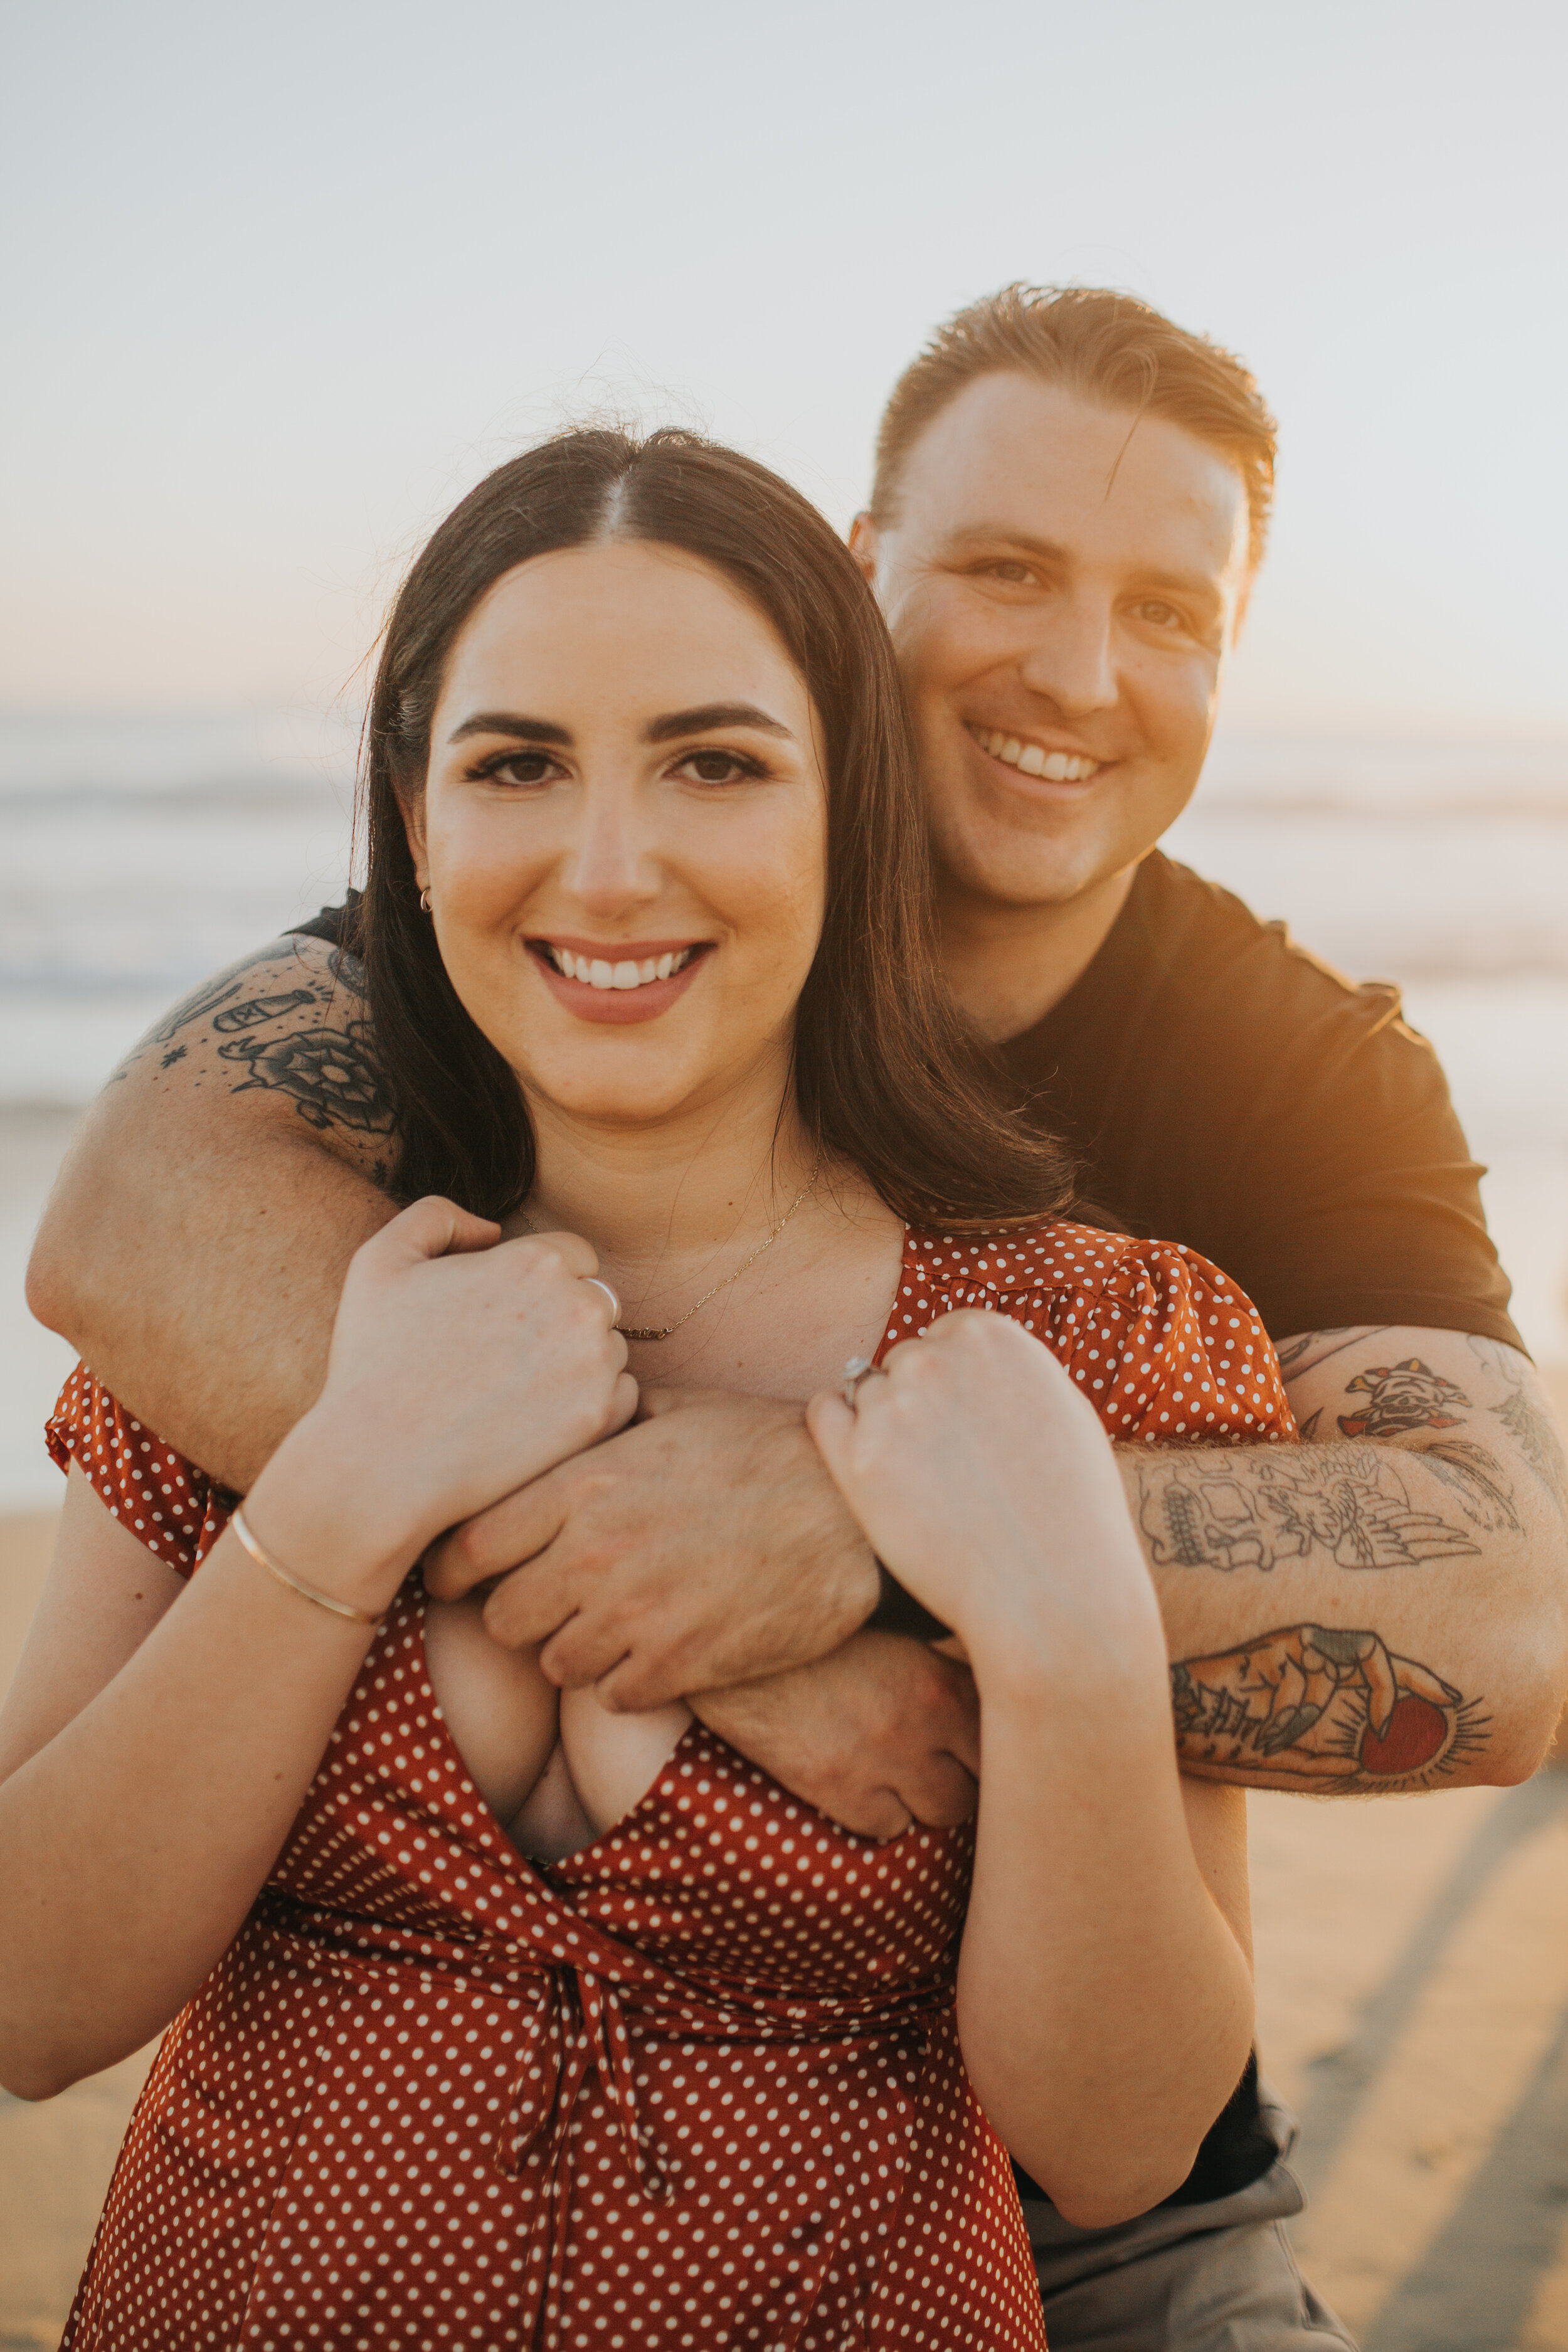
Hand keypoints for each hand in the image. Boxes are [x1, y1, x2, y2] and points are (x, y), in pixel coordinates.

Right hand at [252, 1200, 635, 1602]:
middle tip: (506, 1358)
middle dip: (562, 1320)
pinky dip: (593, 1405)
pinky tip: (540, 1420)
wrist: (377, 1464)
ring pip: (610, 1348)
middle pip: (597, 1299)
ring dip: (579, 1363)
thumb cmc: (373, 1361)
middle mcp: (578, 1304)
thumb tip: (492, 1231)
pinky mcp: (600, 1419)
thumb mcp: (381, 1261)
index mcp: (535, 1260)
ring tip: (516, 1392)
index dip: (539, 1284)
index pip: (574, 1255)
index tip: (502, 1317)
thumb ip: (438, 1218)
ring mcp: (594, 1364)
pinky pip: (622, 1396)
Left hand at [422, 1388, 880, 1710]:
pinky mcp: (680, 1666)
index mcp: (585, 1485)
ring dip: (572, 1648)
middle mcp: (596, 1555)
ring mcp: (637, 1618)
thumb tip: (562, 1412)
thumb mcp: (678, 1410)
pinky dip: (626, 1680)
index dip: (452, 1566)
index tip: (455, 1575)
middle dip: (518, 1610)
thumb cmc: (769, 1447)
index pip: (469, 1546)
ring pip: (554, 1664)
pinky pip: (613, 1697)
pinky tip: (654, 1649)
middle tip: (546, 1599)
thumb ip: (604, 1420)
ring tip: (609, 1623)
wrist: (856, 1513)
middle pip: (501, 1618)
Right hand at [692, 1632, 979, 1838]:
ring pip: (944, 1810)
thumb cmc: (820, 1623)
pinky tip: (866, 1780)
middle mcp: (923, 1721)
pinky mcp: (837, 1787)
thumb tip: (990, 1668)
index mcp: (943, 1675)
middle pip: (986, 1781)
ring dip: (931, 1795)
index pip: (1010, 1732)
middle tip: (952, 1761)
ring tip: (910, 1772)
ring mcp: (882, 1759)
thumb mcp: (895, 1623)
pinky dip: (882, 1810)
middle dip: (972, 1774)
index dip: (1002, 1740)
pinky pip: (889, 1826)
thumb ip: (944, 1655)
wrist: (740, 1631)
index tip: (990, 1740)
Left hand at [808, 1312, 1151, 1668]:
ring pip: (867, 1393)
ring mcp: (891, 1407)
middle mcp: (935, 1358)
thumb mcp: (1063, 1410)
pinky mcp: (856, 1460)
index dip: (958, 1381)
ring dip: (888, 1425)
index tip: (971, 1421)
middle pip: (906, 1363)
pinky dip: (839, 1429)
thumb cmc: (1071, 1508)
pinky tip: (866, 1463)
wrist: (1054, 1589)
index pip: (947, 1335)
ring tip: (928, 1482)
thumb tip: (969, 1357)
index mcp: (990, 1335)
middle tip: (953, 1462)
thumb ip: (1009, 1371)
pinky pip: (825, 1414)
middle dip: (923, 1403)